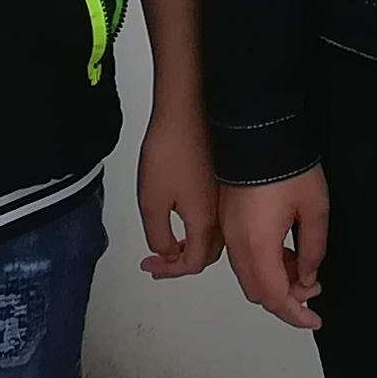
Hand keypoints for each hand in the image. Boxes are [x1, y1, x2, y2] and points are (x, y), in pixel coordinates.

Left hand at [136, 104, 223, 279]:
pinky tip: (184, 211)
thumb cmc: (172, 148)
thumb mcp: (152, 200)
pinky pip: (216, 214)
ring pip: (214, 234)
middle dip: (182, 260)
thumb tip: (165, 251)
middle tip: (159, 258)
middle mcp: (222, 213)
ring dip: (192, 242)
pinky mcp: (225, 180)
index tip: (151, 264)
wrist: (190, 107)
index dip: (170, 269)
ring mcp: (225, 196)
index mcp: (205, 222)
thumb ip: (158, 234)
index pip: (192, 263)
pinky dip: (200, 224)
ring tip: (170, 239)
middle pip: (207, 253)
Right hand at [225, 167, 328, 329]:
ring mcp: (228, 230)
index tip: (313, 319)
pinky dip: (264, 263)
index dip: (295, 314)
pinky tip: (285, 249)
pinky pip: (243, 255)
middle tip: (312, 289)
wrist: (254, 129)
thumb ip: (313, 249)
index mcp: (257, 245)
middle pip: (257, 291)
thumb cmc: (285, 164)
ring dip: (274, 280)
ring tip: (303, 267)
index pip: (274, 297)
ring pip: (249, 274)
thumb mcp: (314, 209)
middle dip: (285, 298)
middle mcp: (237, 243)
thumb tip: (307, 276)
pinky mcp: (227, 218)